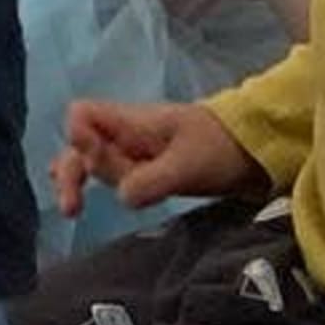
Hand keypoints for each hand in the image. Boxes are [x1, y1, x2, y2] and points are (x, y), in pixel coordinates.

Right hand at [52, 97, 259, 220]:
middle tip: (71, 208)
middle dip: (70, 171)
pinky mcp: (145, 170)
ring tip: (72, 209)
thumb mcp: (188, 164)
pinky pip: (111, 175)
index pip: (83, 115)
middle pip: (80, 143)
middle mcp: (124, 134)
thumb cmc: (219, 147)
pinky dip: (92, 184)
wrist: (254, 150)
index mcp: (130, 121)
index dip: (79, 137)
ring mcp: (133, 152)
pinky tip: (81, 198)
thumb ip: (152, 179)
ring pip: (91, 161)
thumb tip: (120, 198)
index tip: (90, 161)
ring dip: (76, 180)